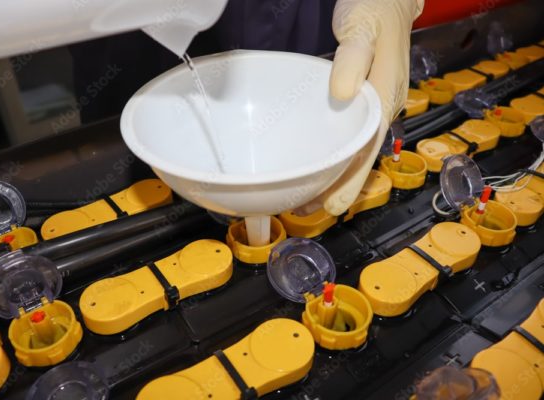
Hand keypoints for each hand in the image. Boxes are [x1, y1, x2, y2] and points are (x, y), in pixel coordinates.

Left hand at [296, 0, 423, 216]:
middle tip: (305, 211)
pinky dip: (330, 154)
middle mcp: (381, 110)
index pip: (367, 150)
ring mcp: (371, 107)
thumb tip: (342, 94)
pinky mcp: (358, 101)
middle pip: (360, 159)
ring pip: (352, 151)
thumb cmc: (373, 9)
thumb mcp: (362, 28)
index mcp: (384, 99)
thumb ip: (354, 58)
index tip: (331, 205)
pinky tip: (314, 162)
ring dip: (331, 176)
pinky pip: (345, 136)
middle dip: (336, 188)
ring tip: (303, 197)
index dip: (351, 180)